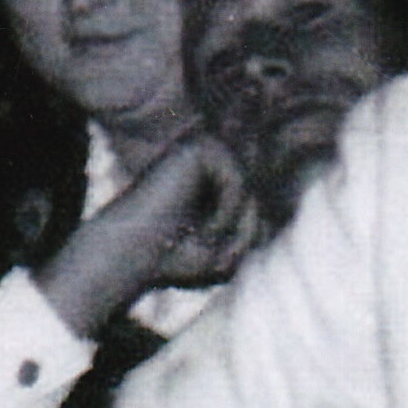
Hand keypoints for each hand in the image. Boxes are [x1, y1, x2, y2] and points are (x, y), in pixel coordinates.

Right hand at [35, 134, 256, 336]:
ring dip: (237, 221)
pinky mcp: (195, 149)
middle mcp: (204, 162)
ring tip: (207, 238)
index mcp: (207, 181)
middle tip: (214, 251)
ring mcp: (199, 151)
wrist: (133, 256)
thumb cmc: (171, 258)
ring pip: (249, 186)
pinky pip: (238, 180)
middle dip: (245, 228)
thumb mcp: (228, 251)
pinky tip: (203, 227)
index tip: (228, 236)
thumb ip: (255, 229)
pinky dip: (229, 210)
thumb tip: (274, 208)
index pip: (253, 198)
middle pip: (256, 193)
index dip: (250, 228)